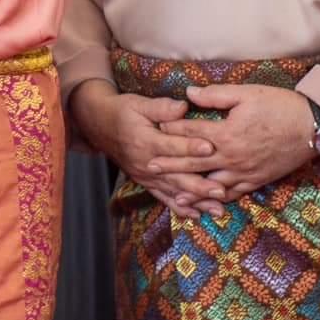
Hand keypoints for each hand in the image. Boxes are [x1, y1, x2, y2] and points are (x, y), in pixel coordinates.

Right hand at [67, 82, 224, 219]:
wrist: (98, 125)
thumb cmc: (122, 111)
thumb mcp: (138, 104)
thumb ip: (161, 107)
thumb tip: (183, 106)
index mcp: (145, 140)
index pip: (171, 145)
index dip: (190, 146)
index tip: (211, 148)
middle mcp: (145, 162)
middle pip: (176, 175)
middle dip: (200, 185)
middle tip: (221, 191)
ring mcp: (145, 175)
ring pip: (173, 190)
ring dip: (196, 201)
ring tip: (218, 210)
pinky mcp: (145, 182)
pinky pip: (163, 197)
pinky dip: (180, 208)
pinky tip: (197, 215)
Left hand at [156, 85, 316, 197]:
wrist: (314, 127)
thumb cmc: (280, 106)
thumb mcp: (247, 94)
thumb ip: (215, 94)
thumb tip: (188, 93)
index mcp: (226, 133)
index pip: (191, 132)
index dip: (171, 129)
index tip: (154, 128)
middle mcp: (232, 157)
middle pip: (194, 162)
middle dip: (170, 164)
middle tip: (148, 166)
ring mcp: (245, 172)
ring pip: (211, 184)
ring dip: (190, 189)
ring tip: (172, 194)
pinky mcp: (257, 180)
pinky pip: (233, 193)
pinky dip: (217, 198)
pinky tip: (206, 202)